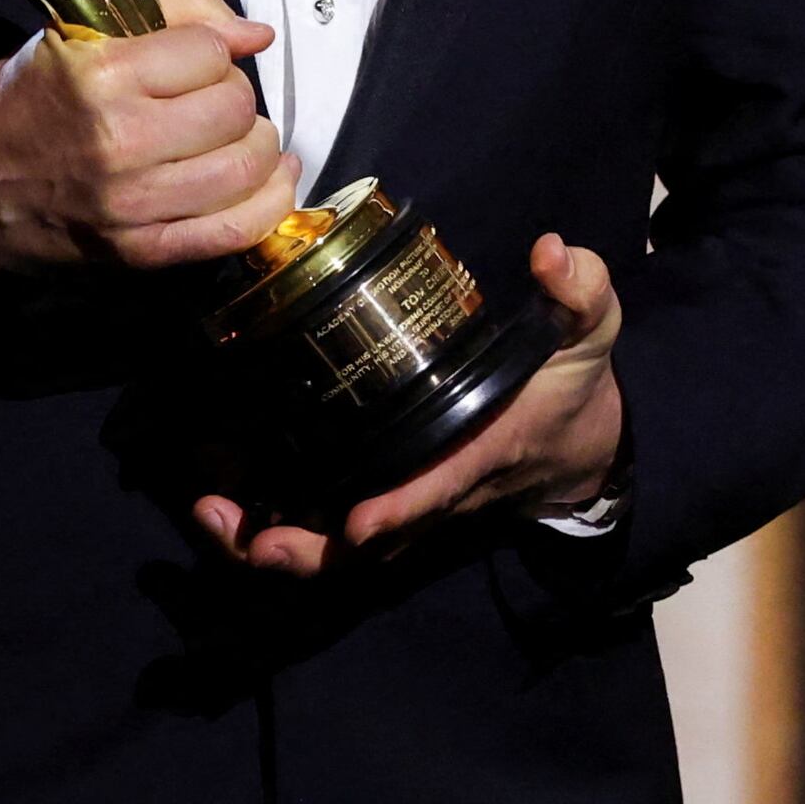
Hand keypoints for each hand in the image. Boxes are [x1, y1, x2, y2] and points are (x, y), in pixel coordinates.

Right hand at [0, 0, 300, 276]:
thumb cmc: (32, 94)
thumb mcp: (83, 28)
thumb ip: (177, 10)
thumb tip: (257, 34)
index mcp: (99, 75)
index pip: (209, 53)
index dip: (209, 51)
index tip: (191, 59)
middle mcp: (119, 141)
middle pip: (235, 108)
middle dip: (232, 95)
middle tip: (207, 98)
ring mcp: (133, 204)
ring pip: (245, 165)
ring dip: (253, 145)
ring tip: (232, 136)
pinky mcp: (143, 251)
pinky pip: (236, 230)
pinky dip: (269, 201)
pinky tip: (272, 178)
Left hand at [193, 232, 622, 576]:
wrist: (586, 447)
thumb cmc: (573, 384)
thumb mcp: (591, 332)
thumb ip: (579, 292)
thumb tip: (552, 254)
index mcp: (485, 450)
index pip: (440, 485)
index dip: (400, 508)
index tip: (355, 524)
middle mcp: (440, 492)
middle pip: (373, 543)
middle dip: (309, 549)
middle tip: (244, 533)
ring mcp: (411, 504)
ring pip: (343, 549)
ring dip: (279, 543)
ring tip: (213, 515)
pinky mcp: (391, 501)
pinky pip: (332, 530)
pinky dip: (280, 525)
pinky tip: (223, 496)